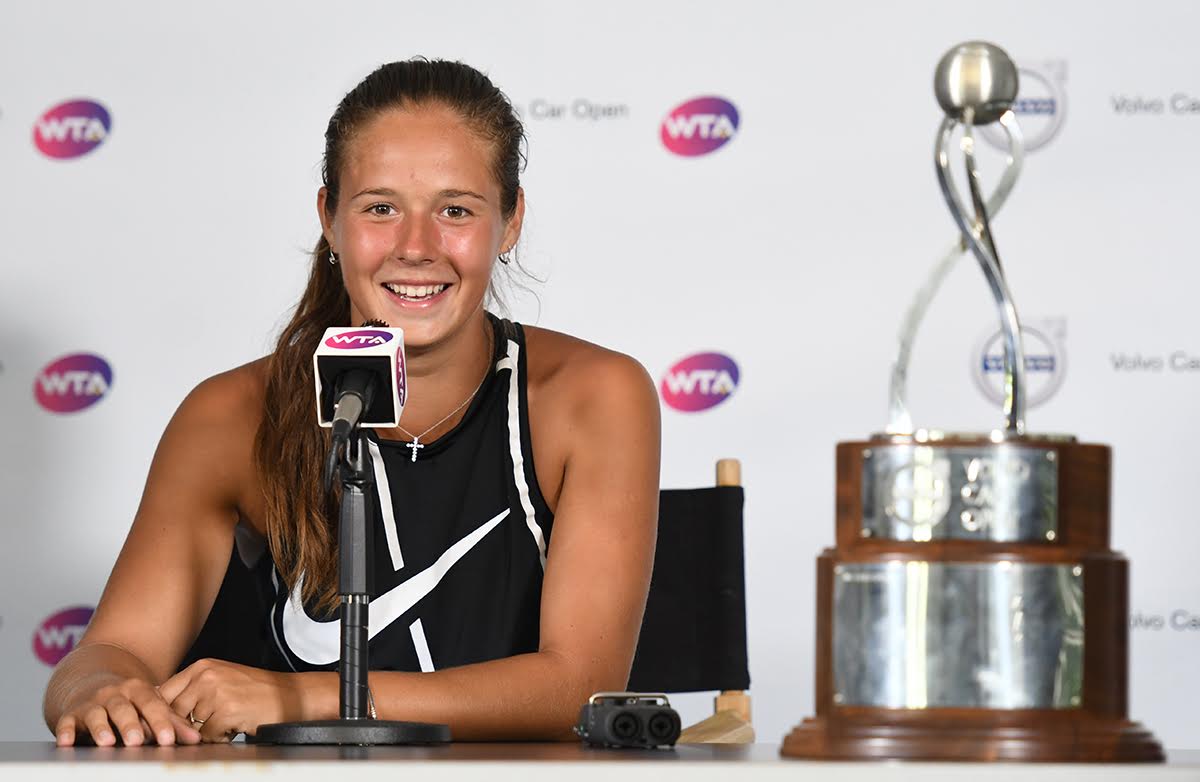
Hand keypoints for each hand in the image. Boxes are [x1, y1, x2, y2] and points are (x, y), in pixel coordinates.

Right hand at [54, 677, 201, 746]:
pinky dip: (65, 731)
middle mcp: (115, 694)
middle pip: (124, 709)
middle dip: (131, 725)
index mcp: (139, 690)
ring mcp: (92, 703)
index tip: (168, 739)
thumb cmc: (130, 702)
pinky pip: (66, 722)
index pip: (152, 706)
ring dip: (101, 728)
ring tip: (107, 742)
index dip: (161, 722)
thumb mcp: (150, 706)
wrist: (91, 686)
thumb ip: (172, 722)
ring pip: (97, 714)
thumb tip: (197, 739)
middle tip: (137, 741)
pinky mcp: (71, 714)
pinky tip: (67, 742)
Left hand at [159, 659, 301, 741]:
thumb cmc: (256, 690)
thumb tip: (161, 708)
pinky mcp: (226, 711)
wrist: (289, 696)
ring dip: (202, 732)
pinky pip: (206, 735)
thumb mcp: (221, 678)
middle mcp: (206, 676)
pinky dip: (217, 738)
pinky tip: (232, 729)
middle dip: (182, 726)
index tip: (169, 723)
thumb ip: (192, 689)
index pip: (164, 692)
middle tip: (198, 728)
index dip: (163, 712)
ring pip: (189, 725)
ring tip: (222, 725)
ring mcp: (216, 693)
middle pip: (172, 711)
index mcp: (202, 666)